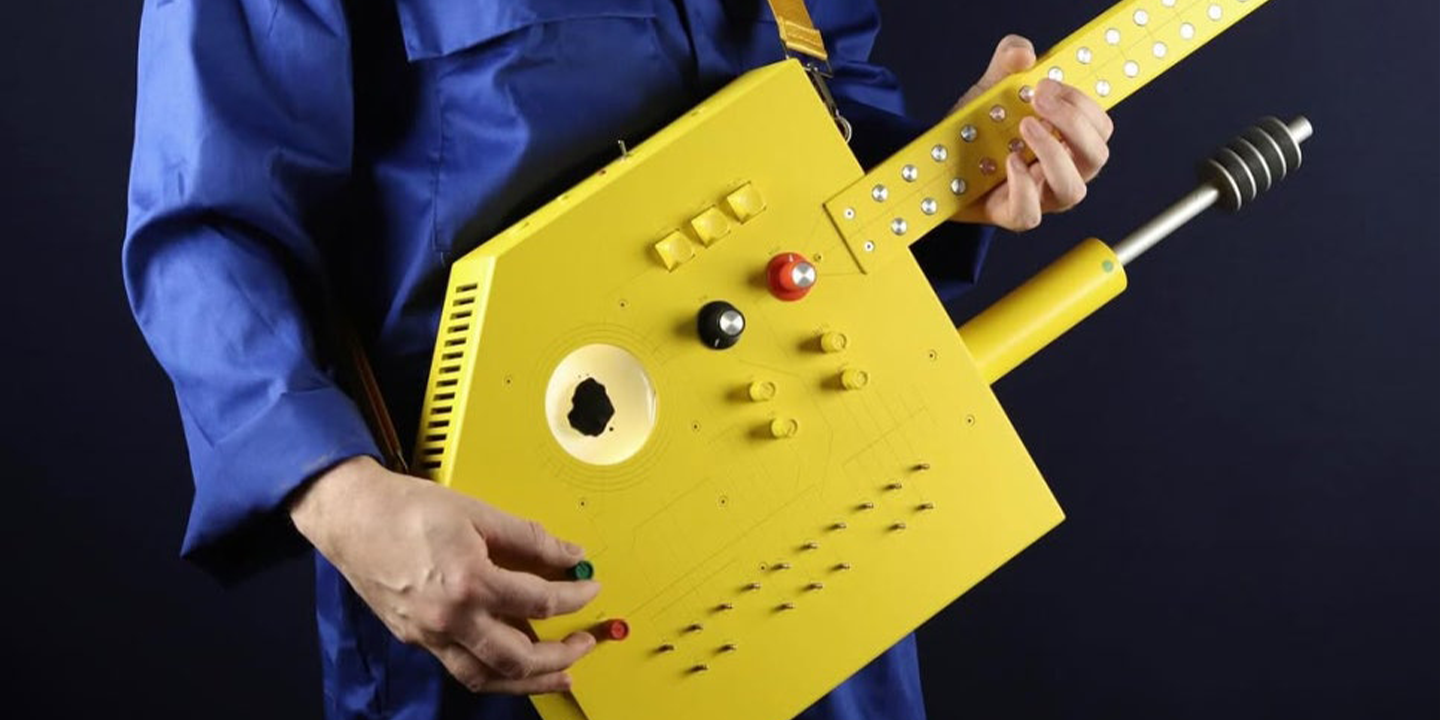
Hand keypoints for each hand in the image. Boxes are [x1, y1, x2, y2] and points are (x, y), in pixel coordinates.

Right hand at [289, 456, 599, 693]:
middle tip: (585, 642)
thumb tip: (569, 555)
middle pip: (518, 657)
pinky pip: (462, 668)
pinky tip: (512, 663)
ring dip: (529, 681)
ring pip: (487, 677)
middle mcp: (450, 618)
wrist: (350, 516)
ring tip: (559, 674)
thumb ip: (529, 538)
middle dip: (560, 656)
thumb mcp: (477, 512)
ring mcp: (430, 635)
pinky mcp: (415, 639)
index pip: (540, 602)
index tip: (590, 588)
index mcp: (470, 582)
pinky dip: (493, 672)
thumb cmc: (407, 508)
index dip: (575, 597)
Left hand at [951, 35, 1114, 231]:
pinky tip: (1009, 161)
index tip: (1047, 83)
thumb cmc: (978, 131)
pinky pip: (1030, 214)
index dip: (1082, 103)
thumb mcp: (992, 88)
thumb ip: (1008, 61)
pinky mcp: (1012, 215)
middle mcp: (1062, 170)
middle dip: (1073, 123)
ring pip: (1073, 189)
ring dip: (1053, 154)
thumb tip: (1025, 55)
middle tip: (1038, 101)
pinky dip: (1022, 186)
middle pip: (1096, 155)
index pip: (1100, 126)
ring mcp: (1040, 197)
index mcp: (1068, 141)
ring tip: (1024, 127)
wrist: (939, 164)